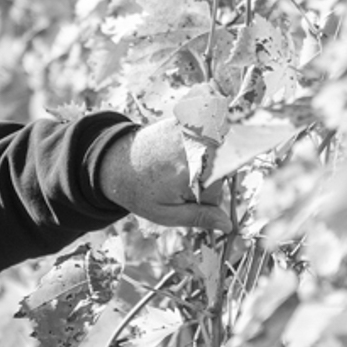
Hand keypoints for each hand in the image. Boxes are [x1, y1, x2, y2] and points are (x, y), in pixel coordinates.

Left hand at [97, 118, 232, 231]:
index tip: (182, 198)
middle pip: (221, 172)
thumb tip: (228, 225)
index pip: (216, 194)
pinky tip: (178, 155)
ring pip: (219, 155)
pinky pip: (210, 138)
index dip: (202, 202)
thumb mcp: (167, 213)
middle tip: (178, 183)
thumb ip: (199, 218)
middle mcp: (196, 148)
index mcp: (191, 173)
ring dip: (205, 165)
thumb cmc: (141, 192)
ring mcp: (194, 131)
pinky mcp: (189, 122)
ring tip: (177, 169)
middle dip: (206, 183)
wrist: (118, 163)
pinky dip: (201, 148)